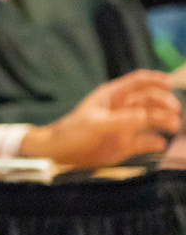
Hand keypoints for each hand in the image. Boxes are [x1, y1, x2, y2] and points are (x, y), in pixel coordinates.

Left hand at [22, 70, 180, 167]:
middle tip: (175, 111)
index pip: (137, 82)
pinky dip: (155, 142)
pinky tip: (160, 144)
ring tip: (173, 125)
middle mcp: (122, 109)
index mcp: (112, 96)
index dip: (155, 79)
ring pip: (151, 119)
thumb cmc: (72, 132)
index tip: (171, 82)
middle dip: (163, 102)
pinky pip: (146, 142)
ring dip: (164, 120)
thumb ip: (120, 120)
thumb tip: (145, 116)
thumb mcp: (95, 124)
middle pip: (149, 100)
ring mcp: (125, 126)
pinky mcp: (125, 145)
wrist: (61, 154)